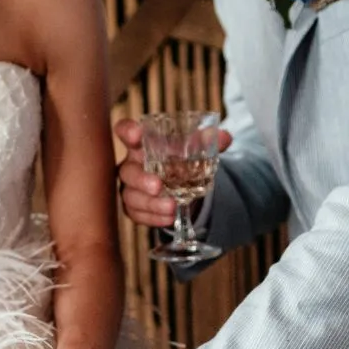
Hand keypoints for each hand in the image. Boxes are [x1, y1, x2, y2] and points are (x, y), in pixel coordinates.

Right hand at [115, 118, 232, 227]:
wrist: (181, 187)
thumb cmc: (179, 161)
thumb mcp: (193, 149)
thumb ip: (207, 142)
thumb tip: (225, 138)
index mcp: (141, 144)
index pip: (124, 131)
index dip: (127, 131)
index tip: (136, 134)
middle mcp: (131, 165)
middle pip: (126, 171)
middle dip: (141, 179)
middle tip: (158, 185)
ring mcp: (130, 188)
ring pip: (132, 197)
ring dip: (151, 203)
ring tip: (172, 206)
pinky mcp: (134, 208)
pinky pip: (138, 215)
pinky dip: (154, 217)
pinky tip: (169, 217)